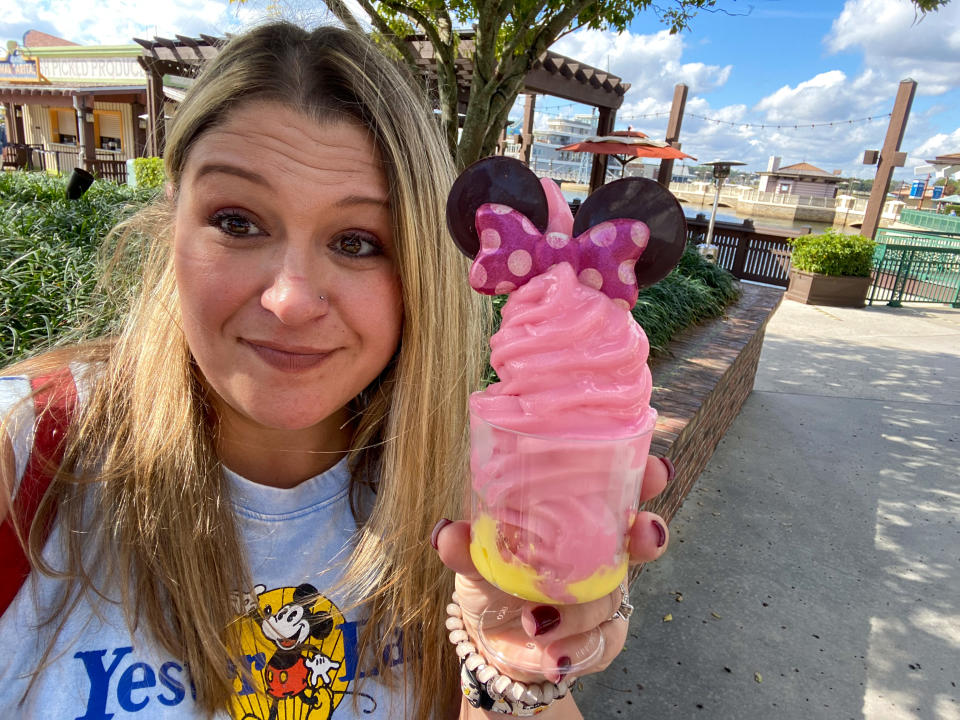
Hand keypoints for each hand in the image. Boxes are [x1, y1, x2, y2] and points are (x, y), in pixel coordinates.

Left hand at [434, 454, 671, 682]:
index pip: (618, 489)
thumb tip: (446, 534)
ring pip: (613, 597)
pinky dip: (577, 650)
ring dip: (580, 610)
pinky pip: (604, 642)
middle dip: (649, 534)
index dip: (645, 478)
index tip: (656, 470)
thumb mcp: (474, 559)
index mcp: (574, 518)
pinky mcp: (602, 638)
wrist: (489, 642)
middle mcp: (599, 552)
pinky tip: (553, 658)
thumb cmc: (490, 578)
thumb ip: (465, 546)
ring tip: (535, 624)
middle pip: (642, 538)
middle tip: (643, 535)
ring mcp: (605, 595)